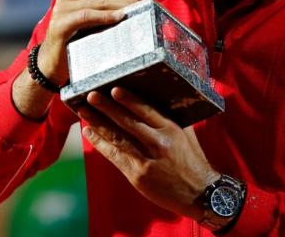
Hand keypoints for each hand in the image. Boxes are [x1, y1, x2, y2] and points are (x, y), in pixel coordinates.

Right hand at [36, 0, 147, 84]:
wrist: (53, 63)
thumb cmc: (79, 39)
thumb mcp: (95, 17)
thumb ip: (110, 6)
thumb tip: (142, 4)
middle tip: (149, 8)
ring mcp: (62, 5)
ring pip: (100, 0)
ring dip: (123, 6)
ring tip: (139, 13)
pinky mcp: (60, 23)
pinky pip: (87, 15)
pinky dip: (104, 16)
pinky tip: (119, 18)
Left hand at [78, 87, 219, 220]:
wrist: (199, 194)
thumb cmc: (193, 160)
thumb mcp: (187, 135)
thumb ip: (171, 118)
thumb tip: (154, 99)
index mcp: (171, 130)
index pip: (145, 110)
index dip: (128, 100)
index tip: (113, 89)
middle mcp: (157, 143)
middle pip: (127, 122)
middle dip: (107, 108)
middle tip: (91, 96)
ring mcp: (146, 160)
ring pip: (118, 138)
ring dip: (98, 123)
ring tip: (84, 111)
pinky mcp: (137, 175)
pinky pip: (115, 156)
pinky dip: (100, 143)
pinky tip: (90, 132)